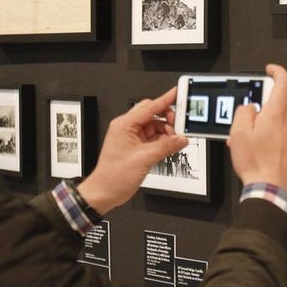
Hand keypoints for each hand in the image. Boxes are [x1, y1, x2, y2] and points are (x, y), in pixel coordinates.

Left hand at [77, 88, 187, 214]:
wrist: (105, 192)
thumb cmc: (113, 176)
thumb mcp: (144, 159)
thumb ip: (166, 146)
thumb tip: (181, 138)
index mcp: (124, 125)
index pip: (149, 107)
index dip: (165, 100)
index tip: (178, 93)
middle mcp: (127, 128)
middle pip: (153, 114)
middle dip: (167, 119)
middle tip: (179, 126)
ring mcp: (132, 138)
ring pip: (155, 126)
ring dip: (167, 132)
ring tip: (175, 140)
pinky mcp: (137, 147)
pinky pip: (154, 138)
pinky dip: (163, 141)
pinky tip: (170, 146)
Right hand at [227, 64, 286, 191]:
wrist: (270, 188)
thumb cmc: (257, 163)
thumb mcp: (238, 132)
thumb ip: (244, 112)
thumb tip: (250, 107)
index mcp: (277, 113)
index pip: (284, 81)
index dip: (277, 72)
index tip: (270, 70)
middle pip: (278, 102)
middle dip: (263, 107)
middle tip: (247, 121)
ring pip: (279, 119)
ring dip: (265, 124)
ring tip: (248, 140)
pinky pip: (282, 132)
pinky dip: (270, 135)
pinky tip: (256, 149)